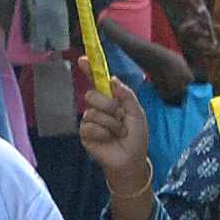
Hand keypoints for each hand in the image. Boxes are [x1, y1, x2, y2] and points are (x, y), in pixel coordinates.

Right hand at [73, 81, 155, 219]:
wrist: (131, 159)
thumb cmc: (135, 137)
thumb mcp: (137, 113)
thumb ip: (127, 96)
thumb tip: (113, 79)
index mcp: (110, 100)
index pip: (96, 82)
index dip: (88, 70)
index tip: (83, 59)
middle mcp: (97, 108)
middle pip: (92, 95)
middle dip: (108, 105)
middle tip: (119, 116)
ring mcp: (89, 120)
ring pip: (93, 113)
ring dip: (111, 124)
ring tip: (118, 133)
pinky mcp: (85, 134)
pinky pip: (90, 126)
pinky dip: (103, 133)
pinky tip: (108, 140)